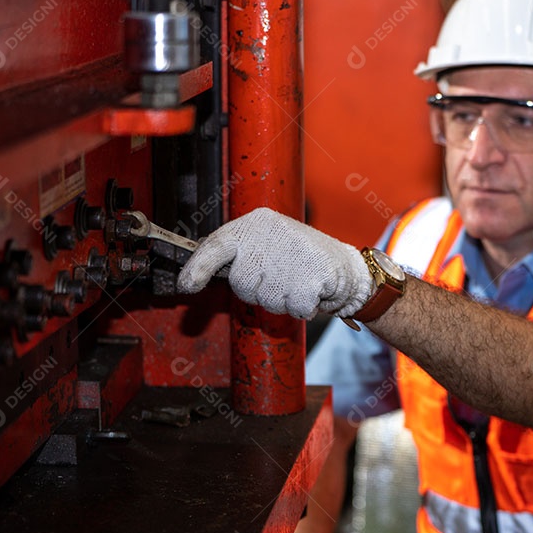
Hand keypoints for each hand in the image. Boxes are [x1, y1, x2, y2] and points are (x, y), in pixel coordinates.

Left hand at [177, 208, 371, 318]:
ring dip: (281, 300)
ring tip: (297, 281)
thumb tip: (195, 273)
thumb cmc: (300, 258)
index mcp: (256, 223)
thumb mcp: (266, 244)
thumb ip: (236, 254)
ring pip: (266, 300)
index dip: (197, 267)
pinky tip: (310, 290)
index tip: (186, 285)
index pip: (217, 244)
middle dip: (258, 290)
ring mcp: (290, 257)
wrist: (346, 267)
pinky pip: (292, 308)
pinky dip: (302, 307)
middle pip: (242, 283)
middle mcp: (270, 235)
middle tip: (280, 278)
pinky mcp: (309, 278)